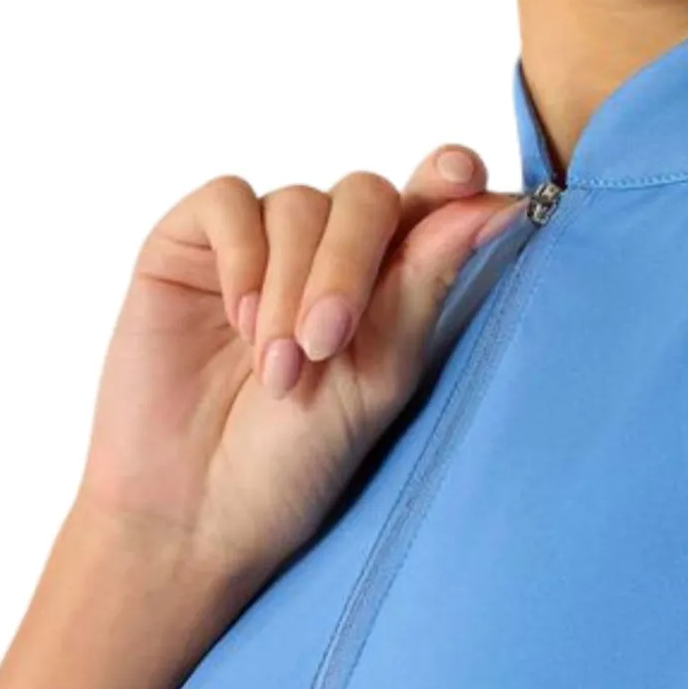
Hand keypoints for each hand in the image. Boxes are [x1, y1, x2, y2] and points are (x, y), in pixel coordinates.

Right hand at [73, 148, 525, 589]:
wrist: (192, 513)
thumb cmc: (294, 459)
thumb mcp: (379, 374)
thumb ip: (428, 281)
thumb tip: (500, 202)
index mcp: (389, 278)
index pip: (433, 200)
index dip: (452, 175)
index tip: (464, 176)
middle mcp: (326, 250)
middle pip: (365, 195)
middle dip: (351, 263)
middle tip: (327, 342)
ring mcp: (258, 244)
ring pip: (299, 202)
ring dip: (291, 285)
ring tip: (276, 370)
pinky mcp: (188, 245)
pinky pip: (229, 201)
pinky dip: (242, 254)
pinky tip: (237, 319)